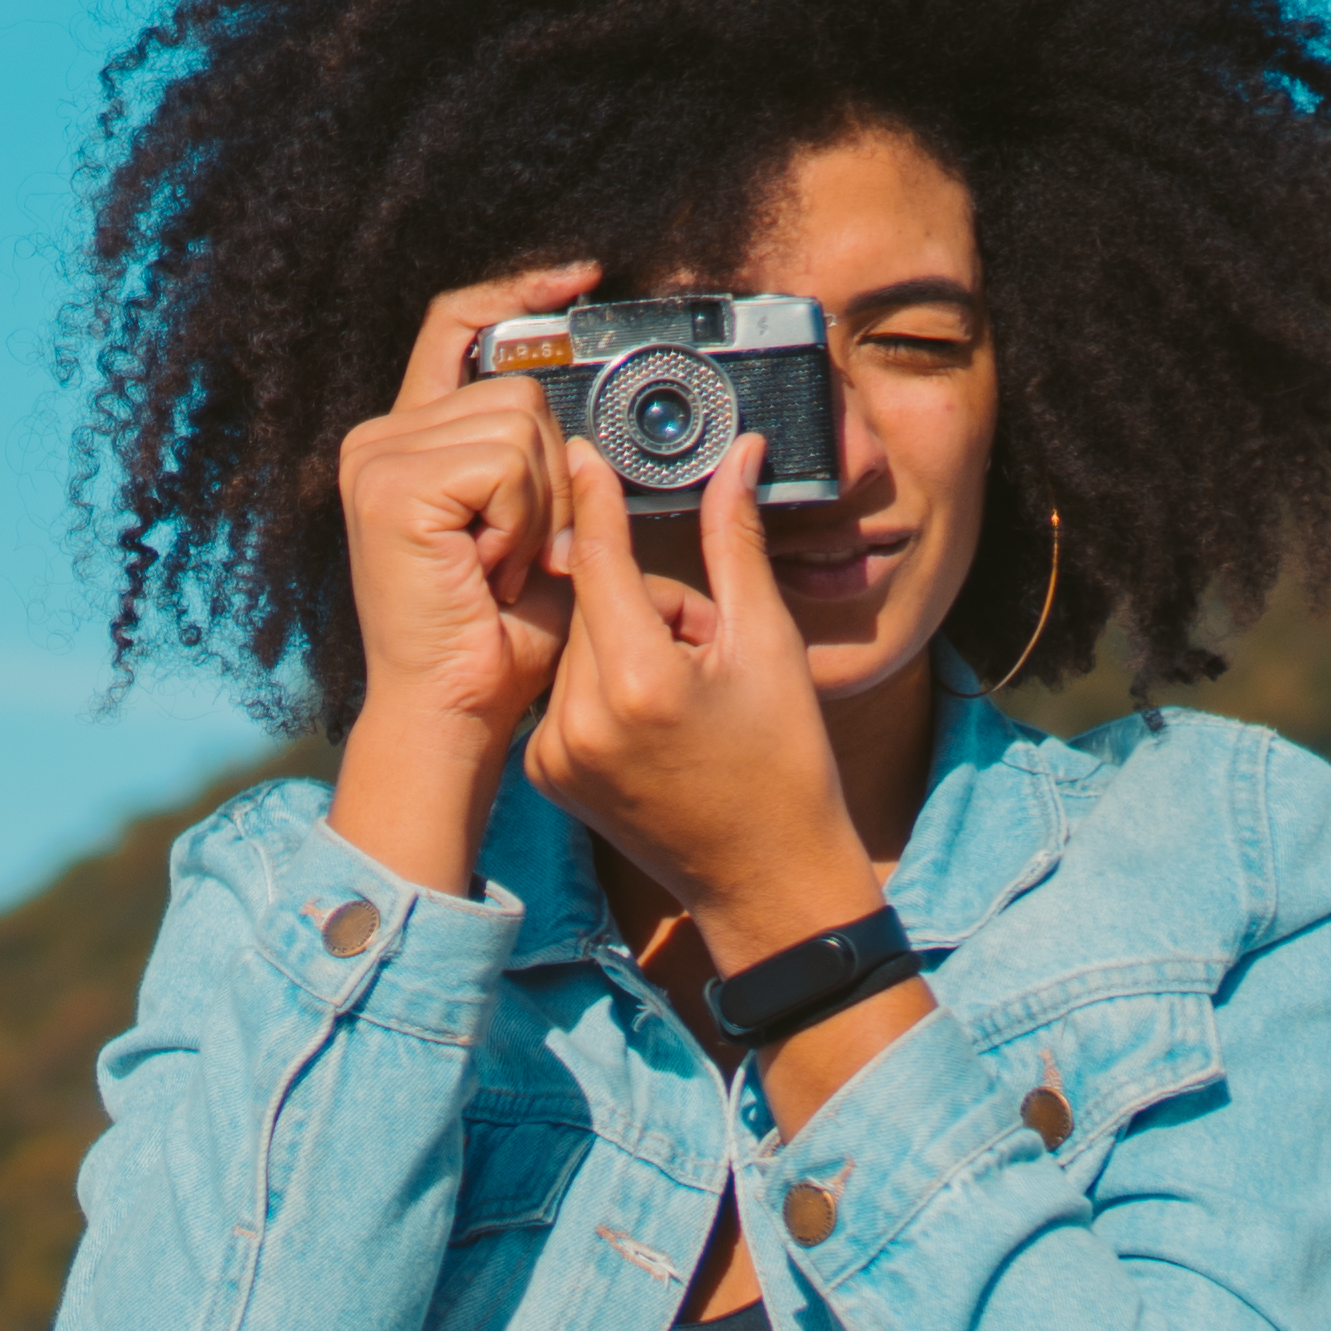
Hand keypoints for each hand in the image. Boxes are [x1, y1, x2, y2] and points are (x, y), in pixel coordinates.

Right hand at [322, 265, 592, 897]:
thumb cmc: (498, 636)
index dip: (519, 292)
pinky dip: (521, 521)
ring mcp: (378, 458)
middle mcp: (379, 439)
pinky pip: (507, 463)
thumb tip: (588, 408)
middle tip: (517, 552)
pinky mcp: (390, 484)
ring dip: (539, 506)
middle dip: (550, 473)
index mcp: (408, 441)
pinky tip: (489, 568)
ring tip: (501, 565)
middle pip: (516, 385)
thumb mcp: (537, 527)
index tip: (583, 276)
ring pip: (521, 423)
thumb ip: (548, 460)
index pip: (457, 324)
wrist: (455, 711)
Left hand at [526, 441, 878, 968]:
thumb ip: (737, 544)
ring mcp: (554, 754)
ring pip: (580, 646)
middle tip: (705, 646)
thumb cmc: (784, 763)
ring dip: (628, 644)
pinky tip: (655, 724)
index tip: (580, 449)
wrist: (765, 880)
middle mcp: (579, 720)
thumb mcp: (769, 645)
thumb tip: (737, 457)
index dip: (595, 498)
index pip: (598, 559)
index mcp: (638, 682)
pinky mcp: (545, 775)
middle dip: (647, 602)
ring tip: (687, 692)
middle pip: (594, 603)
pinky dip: (604, 687)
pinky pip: (565, 693)